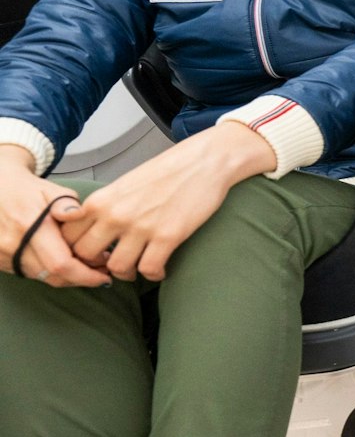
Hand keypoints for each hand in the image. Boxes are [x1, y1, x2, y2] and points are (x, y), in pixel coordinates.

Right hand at [0, 147, 105, 287]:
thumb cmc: (29, 190)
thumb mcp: (52, 190)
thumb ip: (67, 204)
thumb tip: (77, 213)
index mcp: (29, 225)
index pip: (61, 263)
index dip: (86, 275)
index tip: (105, 276)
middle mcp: (13, 244)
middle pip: (53, 276)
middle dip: (81, 278)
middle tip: (102, 272)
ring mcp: (2, 254)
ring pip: (42, 278)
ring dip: (67, 277)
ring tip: (87, 266)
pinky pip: (30, 274)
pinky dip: (50, 273)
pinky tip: (65, 264)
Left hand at [61, 123, 274, 281]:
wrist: (204, 162)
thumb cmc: (168, 171)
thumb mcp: (124, 184)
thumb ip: (104, 206)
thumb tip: (92, 228)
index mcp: (101, 200)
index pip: (68, 237)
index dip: (76, 250)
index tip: (92, 254)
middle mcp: (115, 215)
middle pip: (86, 256)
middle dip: (97, 264)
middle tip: (112, 264)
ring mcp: (141, 227)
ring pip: (117, 267)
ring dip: (127, 273)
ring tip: (137, 268)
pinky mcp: (168, 236)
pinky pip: (149, 269)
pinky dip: (154, 274)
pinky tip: (160, 269)